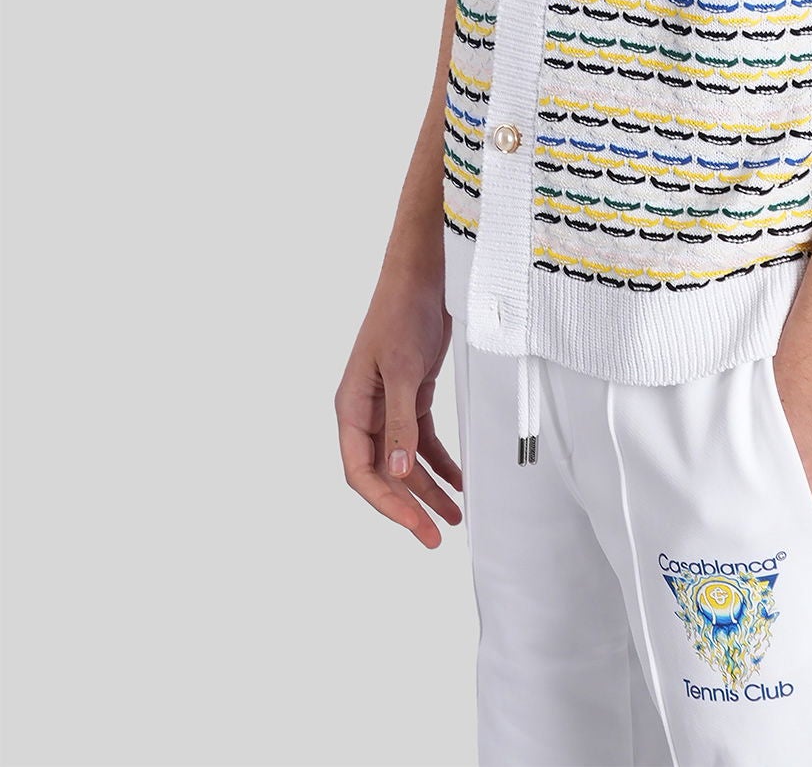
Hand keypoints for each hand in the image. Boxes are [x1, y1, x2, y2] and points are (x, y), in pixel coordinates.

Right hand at [335, 270, 462, 548]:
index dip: (386, 503)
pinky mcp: (412, 397)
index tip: (415, 525)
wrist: (421, 278)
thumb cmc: (401, 315)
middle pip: (383, 474)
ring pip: (405, 462)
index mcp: (351, 408)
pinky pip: (422, 441)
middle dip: (409, 506)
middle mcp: (366, 413)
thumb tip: (395, 473)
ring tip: (455, 517)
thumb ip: (399, 424)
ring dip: (428, 489)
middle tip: (436, 536)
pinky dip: (439, 462)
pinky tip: (458, 481)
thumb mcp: (402, 370)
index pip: (360, 471)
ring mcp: (389, 407)